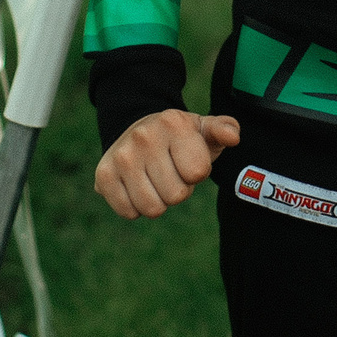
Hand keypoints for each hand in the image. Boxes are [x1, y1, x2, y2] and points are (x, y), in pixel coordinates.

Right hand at [93, 110, 240, 219]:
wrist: (138, 129)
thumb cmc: (181, 137)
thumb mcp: (204, 129)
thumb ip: (224, 130)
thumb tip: (233, 137)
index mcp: (173, 123)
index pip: (197, 173)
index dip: (197, 173)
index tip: (188, 160)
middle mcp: (144, 137)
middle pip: (176, 195)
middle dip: (178, 189)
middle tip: (170, 171)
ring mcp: (121, 156)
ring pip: (152, 209)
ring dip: (158, 201)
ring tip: (155, 179)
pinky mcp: (103, 175)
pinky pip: (129, 212)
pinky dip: (136, 207)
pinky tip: (136, 186)